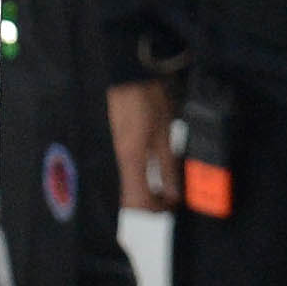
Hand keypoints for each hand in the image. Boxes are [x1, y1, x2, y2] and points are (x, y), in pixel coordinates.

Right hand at [108, 78, 177, 213]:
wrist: (127, 75)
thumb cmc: (147, 96)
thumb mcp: (166, 132)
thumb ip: (168, 167)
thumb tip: (173, 193)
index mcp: (131, 159)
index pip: (140, 202)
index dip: (158, 209)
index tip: (173, 205)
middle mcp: (117, 161)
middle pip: (129, 200)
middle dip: (150, 204)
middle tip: (169, 198)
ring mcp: (112, 155)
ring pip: (125, 189)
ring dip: (144, 193)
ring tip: (163, 185)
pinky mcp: (113, 148)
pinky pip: (123, 174)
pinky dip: (138, 181)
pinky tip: (150, 171)